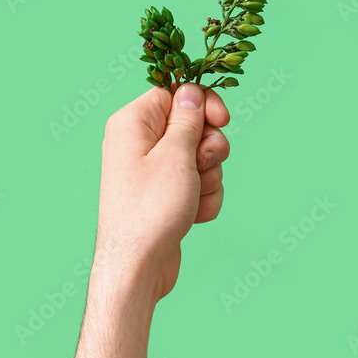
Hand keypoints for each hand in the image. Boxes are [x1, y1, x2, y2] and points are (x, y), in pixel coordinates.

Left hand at [95, 83, 230, 303]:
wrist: (138, 266)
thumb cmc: (151, 208)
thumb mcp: (176, 155)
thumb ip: (188, 119)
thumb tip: (191, 91)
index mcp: (133, 124)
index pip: (176, 95)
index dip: (203, 106)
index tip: (223, 120)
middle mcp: (139, 144)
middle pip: (193, 127)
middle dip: (209, 149)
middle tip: (203, 165)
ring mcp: (153, 172)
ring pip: (201, 159)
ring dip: (209, 178)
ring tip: (194, 198)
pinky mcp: (165, 196)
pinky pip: (197, 185)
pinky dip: (203, 199)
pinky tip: (193, 216)